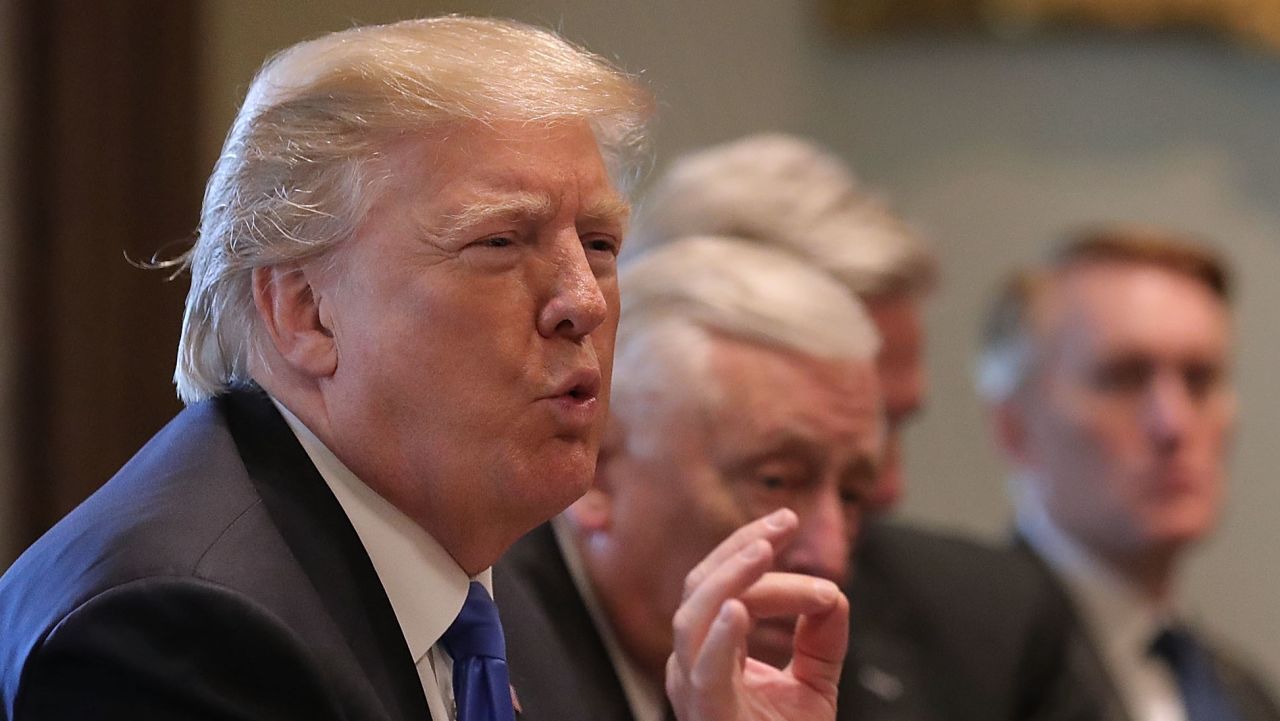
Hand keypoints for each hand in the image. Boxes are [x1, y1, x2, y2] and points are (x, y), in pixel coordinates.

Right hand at [665, 508, 848, 720]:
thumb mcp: (814, 686)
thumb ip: (822, 639)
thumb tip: (835, 593)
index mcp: (709, 653)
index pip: (719, 584)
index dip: (748, 545)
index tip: (790, 521)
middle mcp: (691, 667)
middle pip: (700, 587)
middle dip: (737, 548)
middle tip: (782, 524)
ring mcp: (693, 693)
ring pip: (693, 617)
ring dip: (728, 578)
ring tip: (763, 551)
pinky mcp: (709, 717)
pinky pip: (702, 673)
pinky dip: (718, 640)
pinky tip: (740, 612)